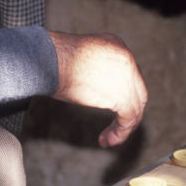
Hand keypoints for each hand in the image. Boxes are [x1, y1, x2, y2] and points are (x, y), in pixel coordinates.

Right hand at [48, 30, 147, 147]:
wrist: (48, 59)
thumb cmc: (52, 59)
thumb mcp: (81, 58)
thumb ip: (95, 70)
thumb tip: (96, 89)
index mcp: (116, 45)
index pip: (129, 74)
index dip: (123, 94)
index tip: (109, 107)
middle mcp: (126, 57)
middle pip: (137, 90)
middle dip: (127, 110)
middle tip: (115, 127)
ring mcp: (127, 76)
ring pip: (135, 106)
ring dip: (123, 126)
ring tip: (108, 138)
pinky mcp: (122, 95)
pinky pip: (129, 118)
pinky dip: (120, 132)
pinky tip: (107, 140)